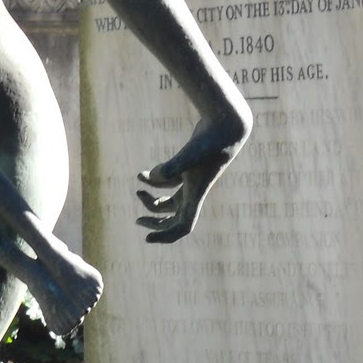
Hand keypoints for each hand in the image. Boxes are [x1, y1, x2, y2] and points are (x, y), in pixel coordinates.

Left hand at [136, 109, 249, 243]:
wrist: (225, 123)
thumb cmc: (209, 141)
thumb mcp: (189, 155)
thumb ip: (170, 169)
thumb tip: (151, 177)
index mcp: (197, 195)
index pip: (183, 227)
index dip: (165, 236)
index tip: (145, 239)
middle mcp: (195, 191)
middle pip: (174, 218)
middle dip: (156, 222)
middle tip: (137, 221)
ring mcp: (192, 179)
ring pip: (171, 201)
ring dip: (152, 201)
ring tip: (138, 190)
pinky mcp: (188, 166)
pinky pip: (169, 182)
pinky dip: (155, 181)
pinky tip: (142, 174)